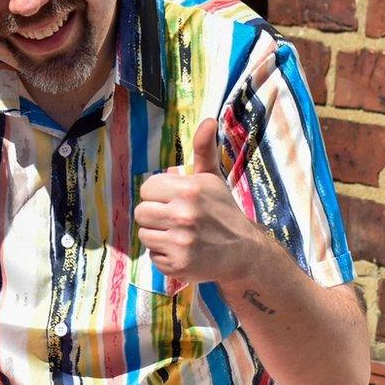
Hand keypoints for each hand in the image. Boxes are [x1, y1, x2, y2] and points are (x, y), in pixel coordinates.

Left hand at [134, 118, 265, 285]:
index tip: (173, 200)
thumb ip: (204, 149)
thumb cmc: (222, 211)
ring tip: (179, 235)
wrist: (244, 252)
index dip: (157, 195)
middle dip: (155, 216)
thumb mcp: (212, 178)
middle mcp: (184, 214)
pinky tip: (182, 251)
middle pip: (141, 212)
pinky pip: (152, 257)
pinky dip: (164, 256)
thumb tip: (208, 120)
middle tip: (175, 220)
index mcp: (189, 190)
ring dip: (158, 236)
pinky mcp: (178, 265)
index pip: (147, 189)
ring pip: (144, 234)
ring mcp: (181, 242)